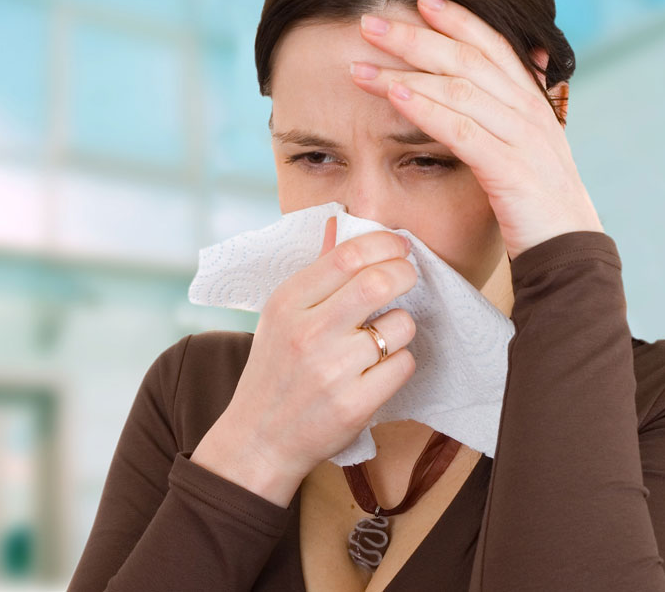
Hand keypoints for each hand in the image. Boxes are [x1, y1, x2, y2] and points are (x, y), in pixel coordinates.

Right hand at [191, 216, 418, 505]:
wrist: (258, 440)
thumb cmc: (274, 371)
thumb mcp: (280, 316)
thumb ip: (315, 274)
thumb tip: (340, 225)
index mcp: (286, 303)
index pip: (346, 256)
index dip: (383, 244)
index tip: (398, 247)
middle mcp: (307, 333)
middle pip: (378, 282)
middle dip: (404, 273)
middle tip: (407, 277)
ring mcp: (331, 370)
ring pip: (399, 325)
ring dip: (401, 326)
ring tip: (381, 337)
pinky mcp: (354, 405)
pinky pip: (403, 365)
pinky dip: (399, 363)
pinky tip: (377, 369)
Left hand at [350, 0, 602, 259]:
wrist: (570, 255)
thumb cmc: (536, 206)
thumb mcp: (524, 153)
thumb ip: (506, 120)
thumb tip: (489, 92)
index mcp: (532, 103)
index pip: (493, 46)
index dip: (458, 18)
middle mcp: (530, 111)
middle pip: (467, 58)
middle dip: (416, 36)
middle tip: (369, 21)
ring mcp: (523, 138)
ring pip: (459, 88)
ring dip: (405, 71)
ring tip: (361, 64)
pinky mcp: (510, 170)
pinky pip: (461, 130)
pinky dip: (425, 108)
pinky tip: (394, 95)